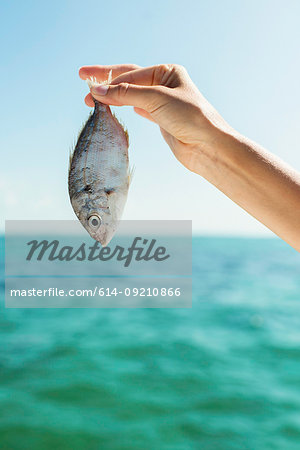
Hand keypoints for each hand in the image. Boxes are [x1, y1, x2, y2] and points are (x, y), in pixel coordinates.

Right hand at [79, 64, 230, 173]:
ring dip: (113, 96)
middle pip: (129, 80)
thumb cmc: (190, 117)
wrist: (207, 146)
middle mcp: (165, 85)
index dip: (109, 80)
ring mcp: (162, 103)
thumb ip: (126, 94)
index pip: (131, 74)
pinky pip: (139, 108)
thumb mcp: (156, 99)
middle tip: (83, 78)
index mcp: (167, 72)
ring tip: (93, 98)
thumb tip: (97, 90)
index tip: (89, 87)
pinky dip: (126, 106)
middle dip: (106, 81)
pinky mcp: (161, 120)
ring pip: (132, 96)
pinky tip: (116, 106)